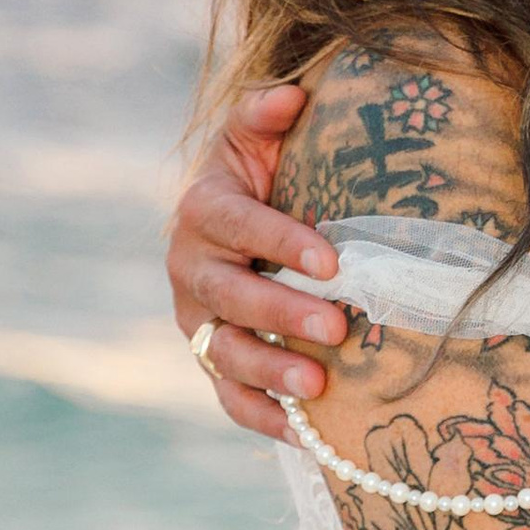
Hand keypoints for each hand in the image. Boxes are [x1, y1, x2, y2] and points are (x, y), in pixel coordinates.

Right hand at [167, 85, 340, 439]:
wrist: (241, 219)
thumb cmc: (265, 171)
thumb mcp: (257, 136)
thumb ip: (264, 114)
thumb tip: (292, 95)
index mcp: (203, 210)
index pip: (237, 226)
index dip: (280, 241)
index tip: (331, 259)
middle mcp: (191, 269)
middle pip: (230, 297)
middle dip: (282, 314)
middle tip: (338, 327)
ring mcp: (199, 321)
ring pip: (225, 353)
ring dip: (271, 373)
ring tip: (319, 387)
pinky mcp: (212, 361)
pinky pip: (229, 398)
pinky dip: (263, 418)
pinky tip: (307, 434)